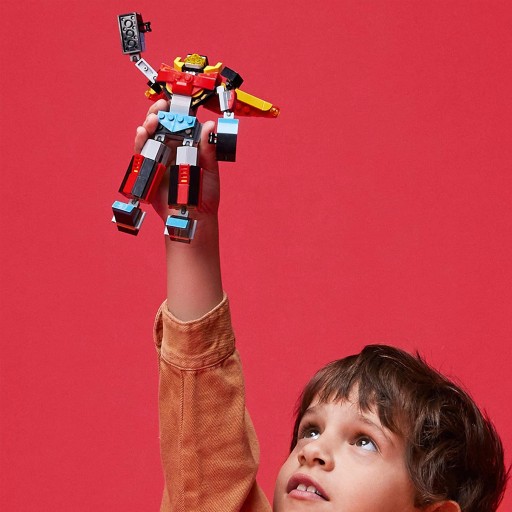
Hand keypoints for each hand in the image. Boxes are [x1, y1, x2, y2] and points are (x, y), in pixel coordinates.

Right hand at [134, 98, 219, 221]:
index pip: (179, 123)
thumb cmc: (204, 195)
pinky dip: (140, 141)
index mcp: (187, 146)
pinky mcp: (149, 169)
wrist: (193, 216)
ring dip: (148, 124)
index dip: (176, 111)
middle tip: (161, 106)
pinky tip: (142, 132)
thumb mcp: (210, 169)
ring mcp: (159, 158)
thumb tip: (210, 125)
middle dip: (158, 112)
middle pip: (160, 125)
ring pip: (149, 135)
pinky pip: (141, 153)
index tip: (176, 102)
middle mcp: (172, 149)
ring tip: (152, 119)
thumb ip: (208, 149)